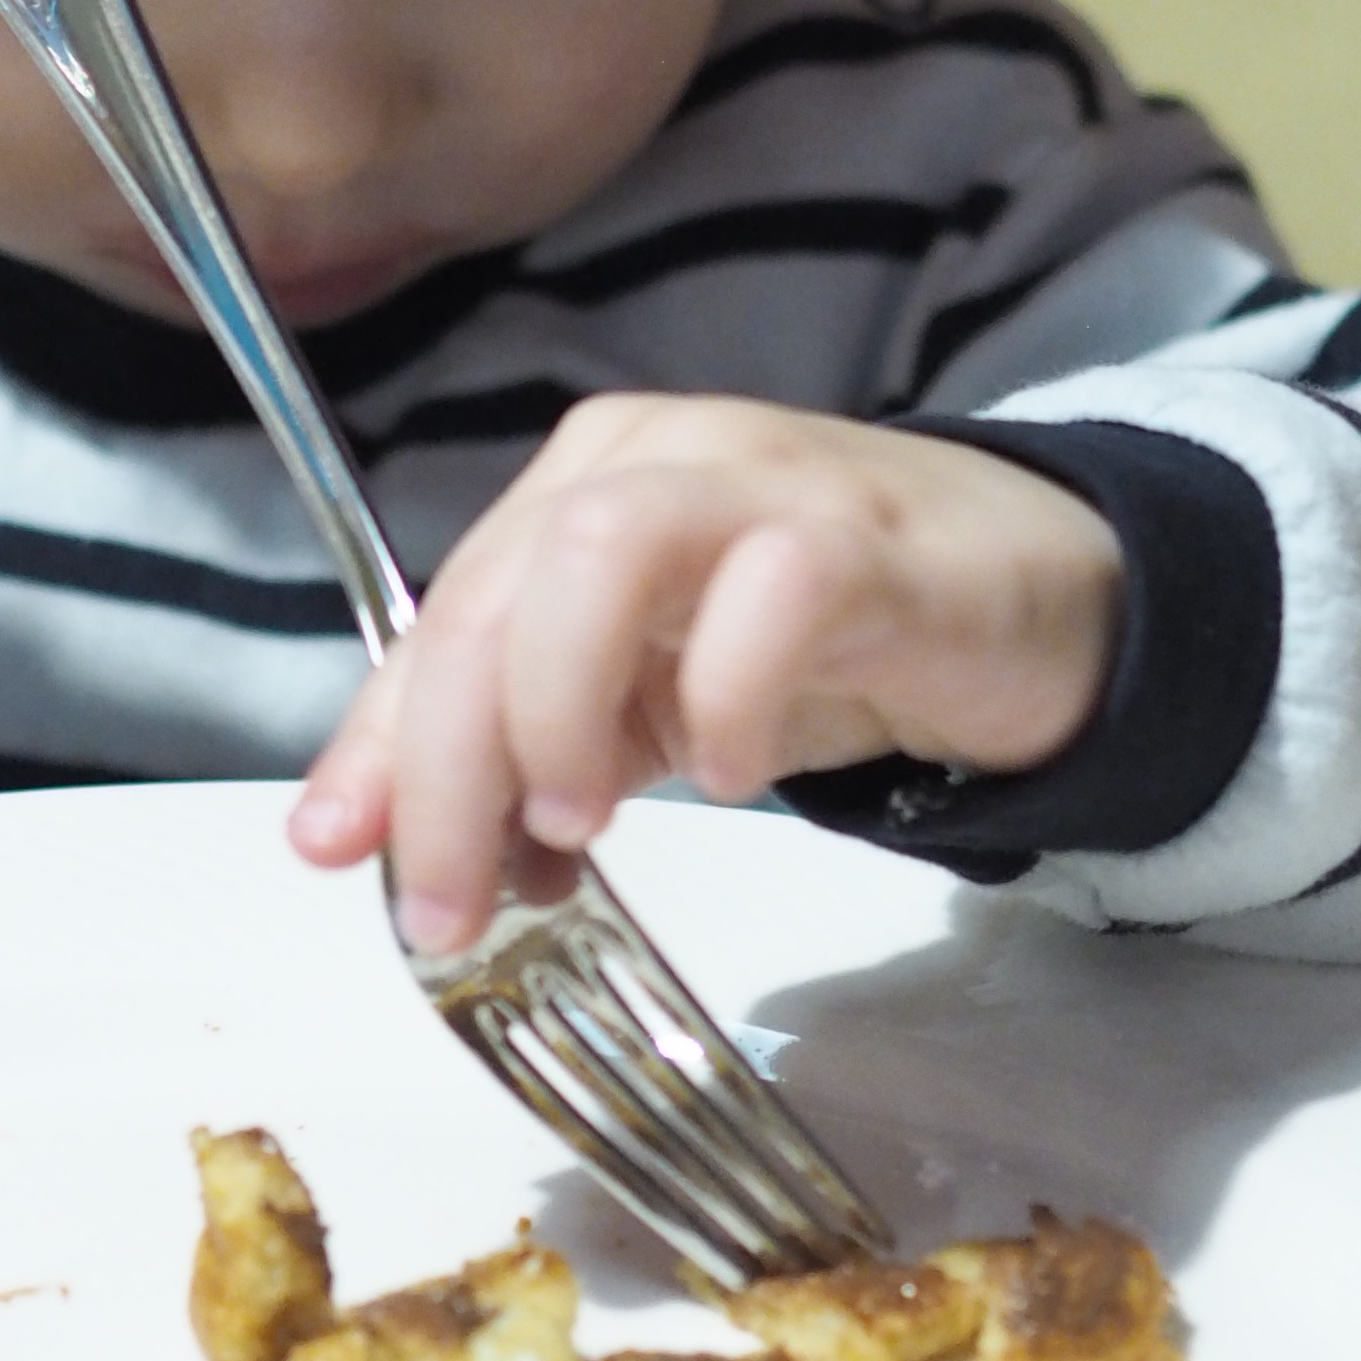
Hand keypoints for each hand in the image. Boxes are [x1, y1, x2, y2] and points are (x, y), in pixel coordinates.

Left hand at [285, 395, 1123, 953]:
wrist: (1025, 592)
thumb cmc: (816, 640)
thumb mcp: (645, 701)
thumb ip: (531, 756)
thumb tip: (403, 862)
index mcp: (578, 488)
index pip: (445, 610)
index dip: (378, 738)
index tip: (335, 854)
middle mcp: (652, 460)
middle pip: (501, 586)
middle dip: (448, 758)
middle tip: (451, 900)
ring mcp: (759, 481)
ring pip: (602, 550)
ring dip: (558, 701)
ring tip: (577, 826)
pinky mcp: (866, 535)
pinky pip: (772, 592)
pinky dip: (728, 695)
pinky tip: (732, 773)